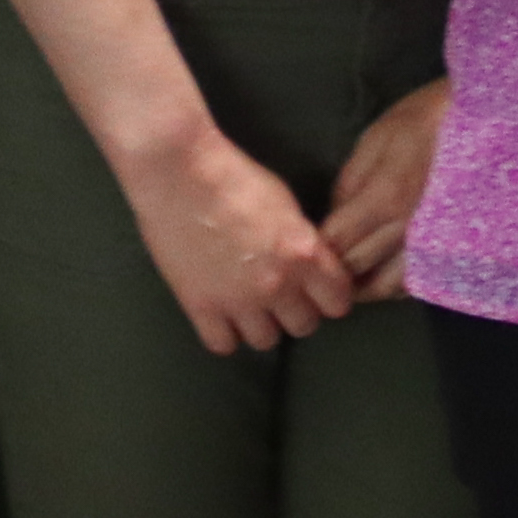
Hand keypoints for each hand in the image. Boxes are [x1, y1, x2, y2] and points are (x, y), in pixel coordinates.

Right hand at [121, 127, 356, 353]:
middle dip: (297, 311)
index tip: (320, 290)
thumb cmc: (235, 177)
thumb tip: (312, 267)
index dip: (331, 296)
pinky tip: (223, 314)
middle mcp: (276, 283)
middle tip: (284, 294)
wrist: (180, 172)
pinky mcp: (200, 306)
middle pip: (305, 326)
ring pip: (266, 341)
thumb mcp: (286, 205)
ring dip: (262, 324)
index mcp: (303, 253)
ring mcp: (237, 299)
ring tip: (251, 304)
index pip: (338, 302)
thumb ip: (303, 243)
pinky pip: (223, 344)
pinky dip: (226, 333)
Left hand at [319, 77, 454, 298]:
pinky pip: (417, 282)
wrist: (495, 121)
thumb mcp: (379, 136)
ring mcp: (435, 246)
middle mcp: (409, 232)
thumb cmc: (432, 118)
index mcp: (385, 198)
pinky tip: (388, 268)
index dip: (315, 247)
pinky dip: (396, 282)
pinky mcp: (455, 253)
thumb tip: (334, 215)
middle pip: (356, 270)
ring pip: (387, 288)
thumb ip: (350, 180)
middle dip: (334, 267)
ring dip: (365, 283)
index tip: (308, 244)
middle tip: (323, 262)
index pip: (334, 243)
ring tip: (356, 271)